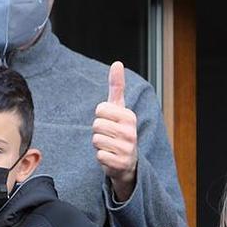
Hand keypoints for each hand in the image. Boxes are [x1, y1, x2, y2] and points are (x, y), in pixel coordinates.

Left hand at [92, 61, 138, 201]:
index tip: (110, 121)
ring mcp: (127, 149)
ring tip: (110, 146)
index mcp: (130, 116)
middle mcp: (131, 132)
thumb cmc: (120, 130)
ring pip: (96, 139)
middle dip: (99, 131)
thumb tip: (117, 63)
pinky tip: (110, 157)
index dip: (101, 116)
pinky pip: (99, 155)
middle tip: (109, 136)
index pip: (100, 109)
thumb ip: (117, 86)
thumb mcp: (119, 108)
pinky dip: (101, 157)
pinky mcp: (120, 163)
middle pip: (96, 124)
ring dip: (99, 144)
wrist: (128, 162)